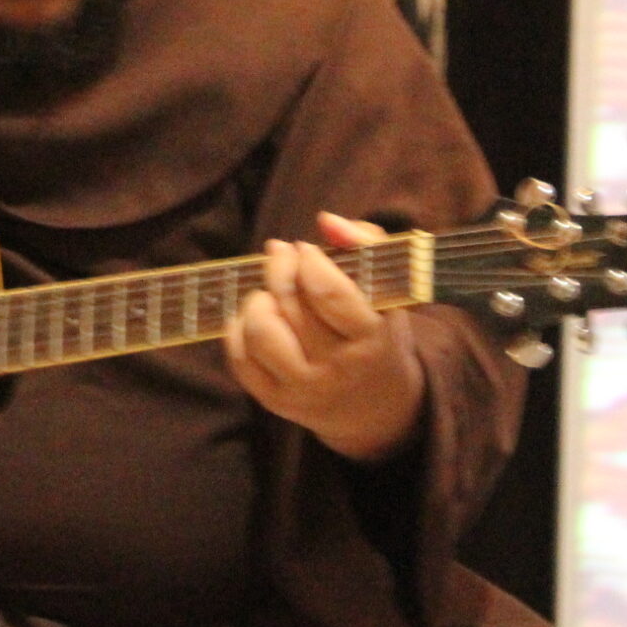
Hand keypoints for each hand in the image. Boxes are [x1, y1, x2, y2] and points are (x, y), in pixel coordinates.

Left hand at [224, 213, 426, 462]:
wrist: (376, 404)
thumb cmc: (378, 330)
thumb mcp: (388, 288)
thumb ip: (364, 243)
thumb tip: (326, 221)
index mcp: (372, 338)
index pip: (331, 294)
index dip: (310, 263)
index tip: (305, 249)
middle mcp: (338, 369)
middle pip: (292, 307)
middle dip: (279, 269)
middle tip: (281, 254)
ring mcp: (304, 389)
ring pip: (260, 333)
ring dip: (257, 301)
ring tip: (269, 292)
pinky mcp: (275, 401)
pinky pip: (240, 358)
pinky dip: (238, 328)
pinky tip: (259, 315)